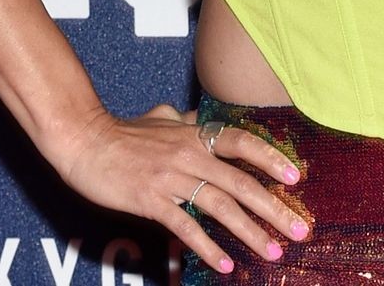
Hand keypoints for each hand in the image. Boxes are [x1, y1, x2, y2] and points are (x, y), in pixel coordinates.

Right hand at [53, 100, 313, 269]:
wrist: (83, 140)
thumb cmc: (120, 132)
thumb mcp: (159, 119)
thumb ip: (182, 122)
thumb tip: (196, 120)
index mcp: (193, 134)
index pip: (242, 142)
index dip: (271, 158)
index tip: (296, 179)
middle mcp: (189, 153)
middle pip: (241, 181)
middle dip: (274, 208)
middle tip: (300, 230)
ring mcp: (170, 177)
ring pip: (221, 205)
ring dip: (250, 232)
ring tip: (273, 252)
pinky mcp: (150, 200)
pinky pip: (185, 226)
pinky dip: (207, 246)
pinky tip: (225, 264)